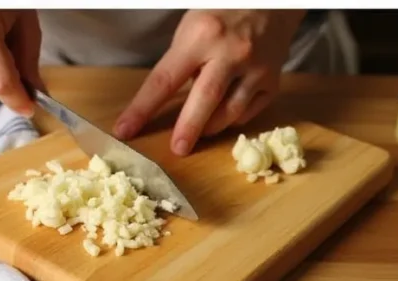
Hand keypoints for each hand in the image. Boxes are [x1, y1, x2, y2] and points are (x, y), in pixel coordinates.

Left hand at [114, 10, 303, 155]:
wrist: (272, 5)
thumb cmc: (223, 13)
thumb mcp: (193, 25)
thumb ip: (183, 61)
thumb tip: (172, 100)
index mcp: (201, 35)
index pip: (165, 79)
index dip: (143, 108)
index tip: (125, 130)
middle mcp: (230, 53)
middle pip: (204, 100)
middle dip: (187, 128)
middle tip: (177, 149)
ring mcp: (256, 70)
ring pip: (230, 113)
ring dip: (210, 127)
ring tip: (198, 132)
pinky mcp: (272, 84)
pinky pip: (247, 113)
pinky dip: (232, 118)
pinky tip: (223, 114)